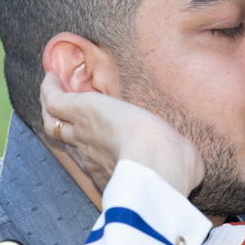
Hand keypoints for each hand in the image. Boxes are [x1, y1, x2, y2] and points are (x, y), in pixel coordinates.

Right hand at [39, 72, 204, 196]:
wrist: (156, 165)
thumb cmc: (174, 169)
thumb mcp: (183, 166)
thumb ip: (185, 164)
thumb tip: (195, 168)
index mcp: (114, 169)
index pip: (96, 159)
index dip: (93, 147)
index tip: (93, 138)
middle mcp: (92, 154)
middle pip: (67, 140)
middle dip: (63, 126)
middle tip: (60, 110)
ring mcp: (82, 132)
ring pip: (53, 123)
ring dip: (50, 107)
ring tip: (51, 88)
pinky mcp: (80, 110)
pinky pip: (54, 100)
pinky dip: (49, 88)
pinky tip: (50, 75)